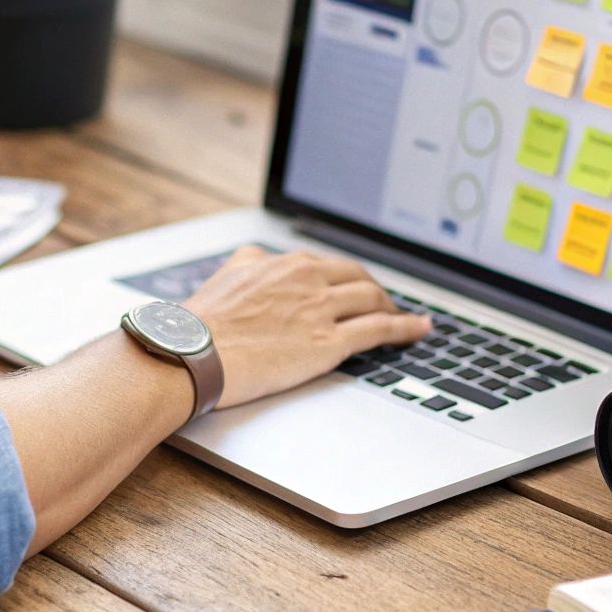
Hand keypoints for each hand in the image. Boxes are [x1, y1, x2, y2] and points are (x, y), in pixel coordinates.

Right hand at [183, 246, 432, 408]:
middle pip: (358, 278)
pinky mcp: (328, 342)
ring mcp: (320, 309)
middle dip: (376, 290)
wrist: (192, 353)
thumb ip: (250, 263)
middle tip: (386, 302)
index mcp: (284, 263)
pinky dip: (406, 328)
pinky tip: (420, 330)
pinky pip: (379, 329)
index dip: (347, 278)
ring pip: (373, 300)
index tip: (355, 287)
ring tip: (406, 319)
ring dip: (395, 308)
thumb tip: (257, 258)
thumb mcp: (227, 276)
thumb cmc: (201, 325)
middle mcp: (307, 278)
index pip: (329, 266)